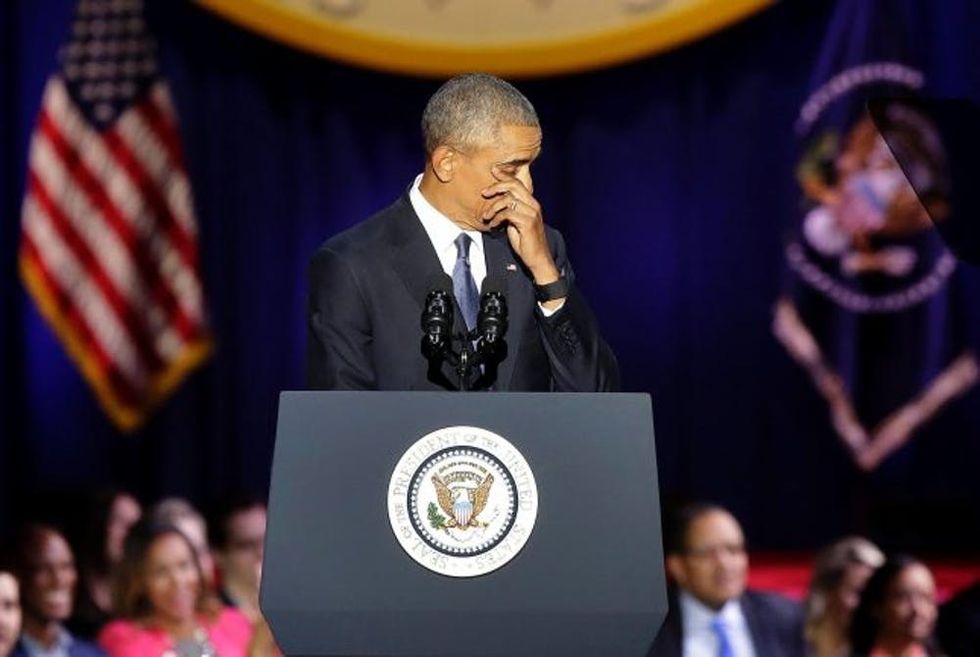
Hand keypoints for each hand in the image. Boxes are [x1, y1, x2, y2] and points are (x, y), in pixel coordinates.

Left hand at [479, 167, 559, 284]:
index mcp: (531, 203)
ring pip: (508, 199)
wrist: (537, 259)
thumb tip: (497, 204)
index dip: (505, 175)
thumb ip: (510, 211)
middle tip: (484, 193)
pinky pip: (508, 213)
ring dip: (493, 207)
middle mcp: (533, 205)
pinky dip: (496, 218)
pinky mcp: (528, 223)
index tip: (493, 169)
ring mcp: (532, 213)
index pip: (518, 183)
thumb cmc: (525, 242)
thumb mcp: (516, 223)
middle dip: (496, 186)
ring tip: (486, 216)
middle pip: (513, 186)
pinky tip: (492, 225)